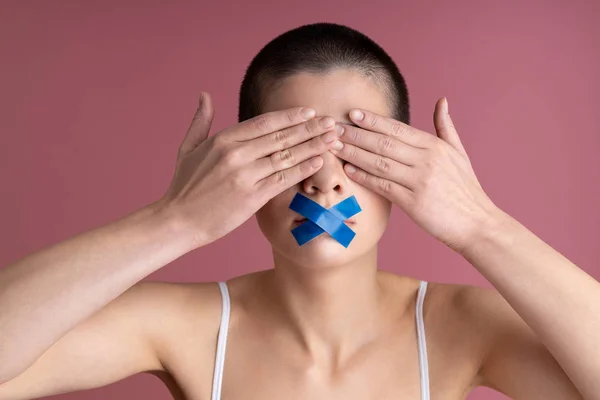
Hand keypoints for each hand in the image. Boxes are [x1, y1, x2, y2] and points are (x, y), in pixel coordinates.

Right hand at [157, 92, 343, 247]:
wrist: (178, 221)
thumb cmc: (184, 186)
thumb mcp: (188, 148)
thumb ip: (201, 121)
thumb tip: (204, 95)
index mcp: (224, 139)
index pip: (265, 122)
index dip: (290, 116)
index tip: (310, 112)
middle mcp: (236, 154)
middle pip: (281, 137)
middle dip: (310, 128)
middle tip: (331, 122)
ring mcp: (245, 175)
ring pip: (286, 156)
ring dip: (313, 147)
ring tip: (332, 140)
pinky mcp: (252, 197)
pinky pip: (283, 180)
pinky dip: (303, 170)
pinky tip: (319, 162)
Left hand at [330, 97, 500, 253]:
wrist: (477, 223)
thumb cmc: (466, 189)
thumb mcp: (459, 153)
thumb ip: (445, 127)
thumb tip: (442, 100)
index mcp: (435, 146)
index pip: (398, 128)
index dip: (373, 120)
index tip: (353, 113)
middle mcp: (427, 160)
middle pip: (384, 143)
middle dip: (356, 134)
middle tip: (334, 128)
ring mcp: (420, 181)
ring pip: (380, 162)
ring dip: (354, 153)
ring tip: (335, 146)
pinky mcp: (413, 202)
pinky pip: (383, 186)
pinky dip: (364, 177)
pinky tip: (349, 171)